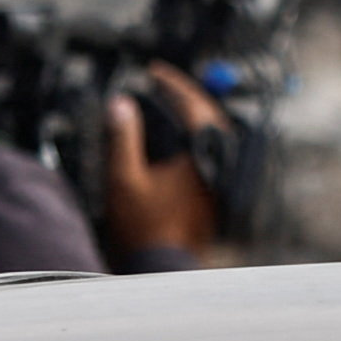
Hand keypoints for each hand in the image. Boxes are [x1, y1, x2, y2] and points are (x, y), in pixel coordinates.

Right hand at [97, 77, 222, 257]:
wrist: (161, 268)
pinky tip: (175, 139)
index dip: (174, 84)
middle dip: (186, 96)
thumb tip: (120, 104)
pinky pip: (210, 152)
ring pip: (212, 135)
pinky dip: (194, 138)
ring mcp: (220, 179)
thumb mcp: (124, 179)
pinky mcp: (215, 191)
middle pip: (209, 116)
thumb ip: (122, 138)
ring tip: (166, 105)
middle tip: (161, 84)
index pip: (196, 106)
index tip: (155, 72)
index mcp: (202, 157)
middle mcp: (218, 165)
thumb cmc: (145, 231)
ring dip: (191, 116)